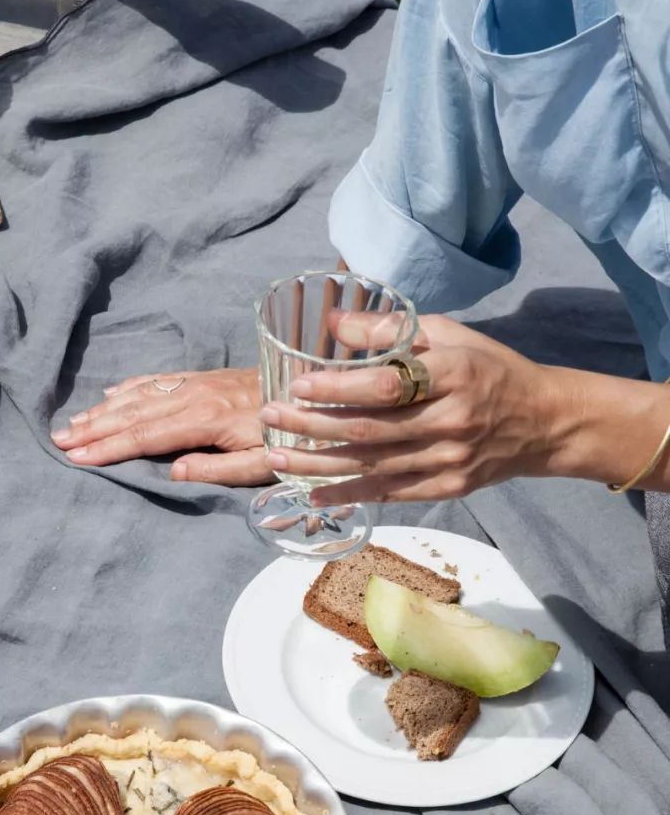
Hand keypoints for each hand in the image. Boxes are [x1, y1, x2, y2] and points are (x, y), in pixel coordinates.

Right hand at [51, 368, 272, 484]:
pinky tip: (110, 394)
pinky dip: (129, 387)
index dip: (109, 447)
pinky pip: (157, 380)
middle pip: (134, 413)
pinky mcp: (203, 378)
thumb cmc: (291, 437)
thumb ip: (218, 469)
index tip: (78, 457)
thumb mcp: (265, 464)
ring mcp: (197, 383)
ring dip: (103, 409)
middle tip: (58, 440)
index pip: (146, 436)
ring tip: (73, 422)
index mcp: (206, 420)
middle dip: (93, 428)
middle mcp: (195, 396)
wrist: (313, 394)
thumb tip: (173, 471)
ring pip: (140, 395)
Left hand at [261, 315, 564, 506]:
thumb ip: (391, 327)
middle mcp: (452, 420)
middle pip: (370, 429)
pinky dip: (349, 494)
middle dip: (313, 426)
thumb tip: (334, 320)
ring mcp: (450, 460)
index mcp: (454, 374)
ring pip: (373, 466)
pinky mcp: (448, 488)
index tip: (298, 386)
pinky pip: (390, 493)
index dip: (339, 388)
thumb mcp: (449, 335)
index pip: (387, 386)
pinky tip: (314, 494)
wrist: (543, 422)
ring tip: (278, 459)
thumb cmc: (488, 369)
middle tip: (270, 419)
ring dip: (319, 465)